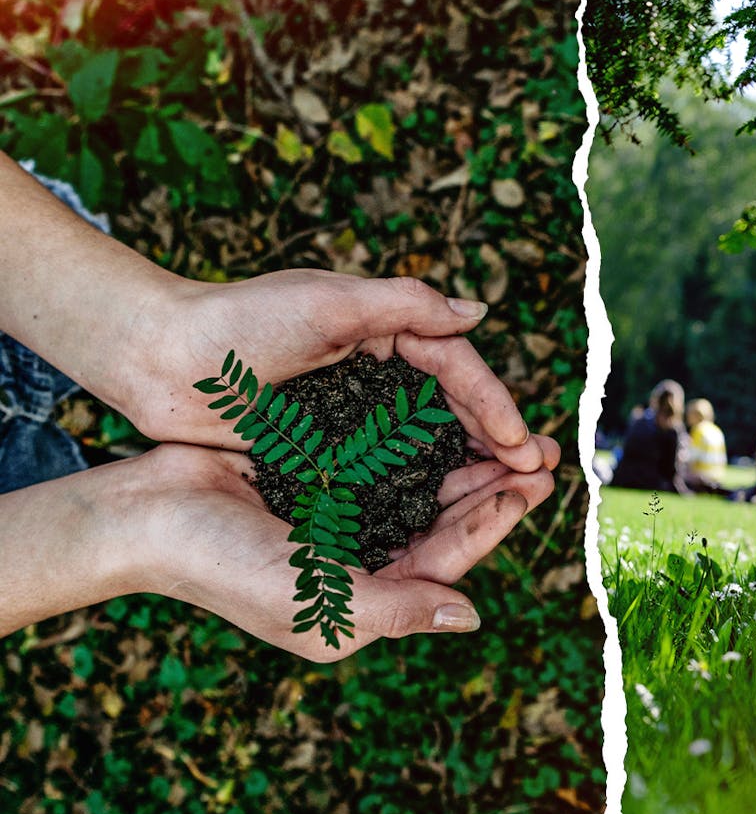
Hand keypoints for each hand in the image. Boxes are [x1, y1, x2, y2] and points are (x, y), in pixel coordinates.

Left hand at [130, 270, 546, 472]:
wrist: (157, 357)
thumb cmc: (238, 321)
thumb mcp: (326, 303)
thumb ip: (405, 304)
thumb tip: (478, 315)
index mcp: (383, 328)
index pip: (455, 368)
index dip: (493, 405)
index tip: (521, 445)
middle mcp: (376, 369)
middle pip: (451, 409)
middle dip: (496, 441)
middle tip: (538, 476)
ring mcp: (352, 410)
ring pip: (426, 442)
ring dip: (468, 468)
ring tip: (509, 497)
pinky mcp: (326, 444)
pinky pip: (386, 467)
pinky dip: (420, 485)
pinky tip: (446, 510)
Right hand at [136, 441, 557, 661]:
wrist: (147, 515)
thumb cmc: (227, 566)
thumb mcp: (322, 600)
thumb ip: (401, 607)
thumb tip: (474, 616)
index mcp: (367, 599)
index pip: (448, 560)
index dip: (493, 523)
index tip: (533, 486)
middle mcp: (363, 561)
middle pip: (445, 521)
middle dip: (494, 488)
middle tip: (543, 453)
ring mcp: (343, 518)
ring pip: (422, 487)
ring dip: (466, 461)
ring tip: (511, 432)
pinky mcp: (323, 477)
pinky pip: (385, 458)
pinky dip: (418, 441)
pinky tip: (449, 414)